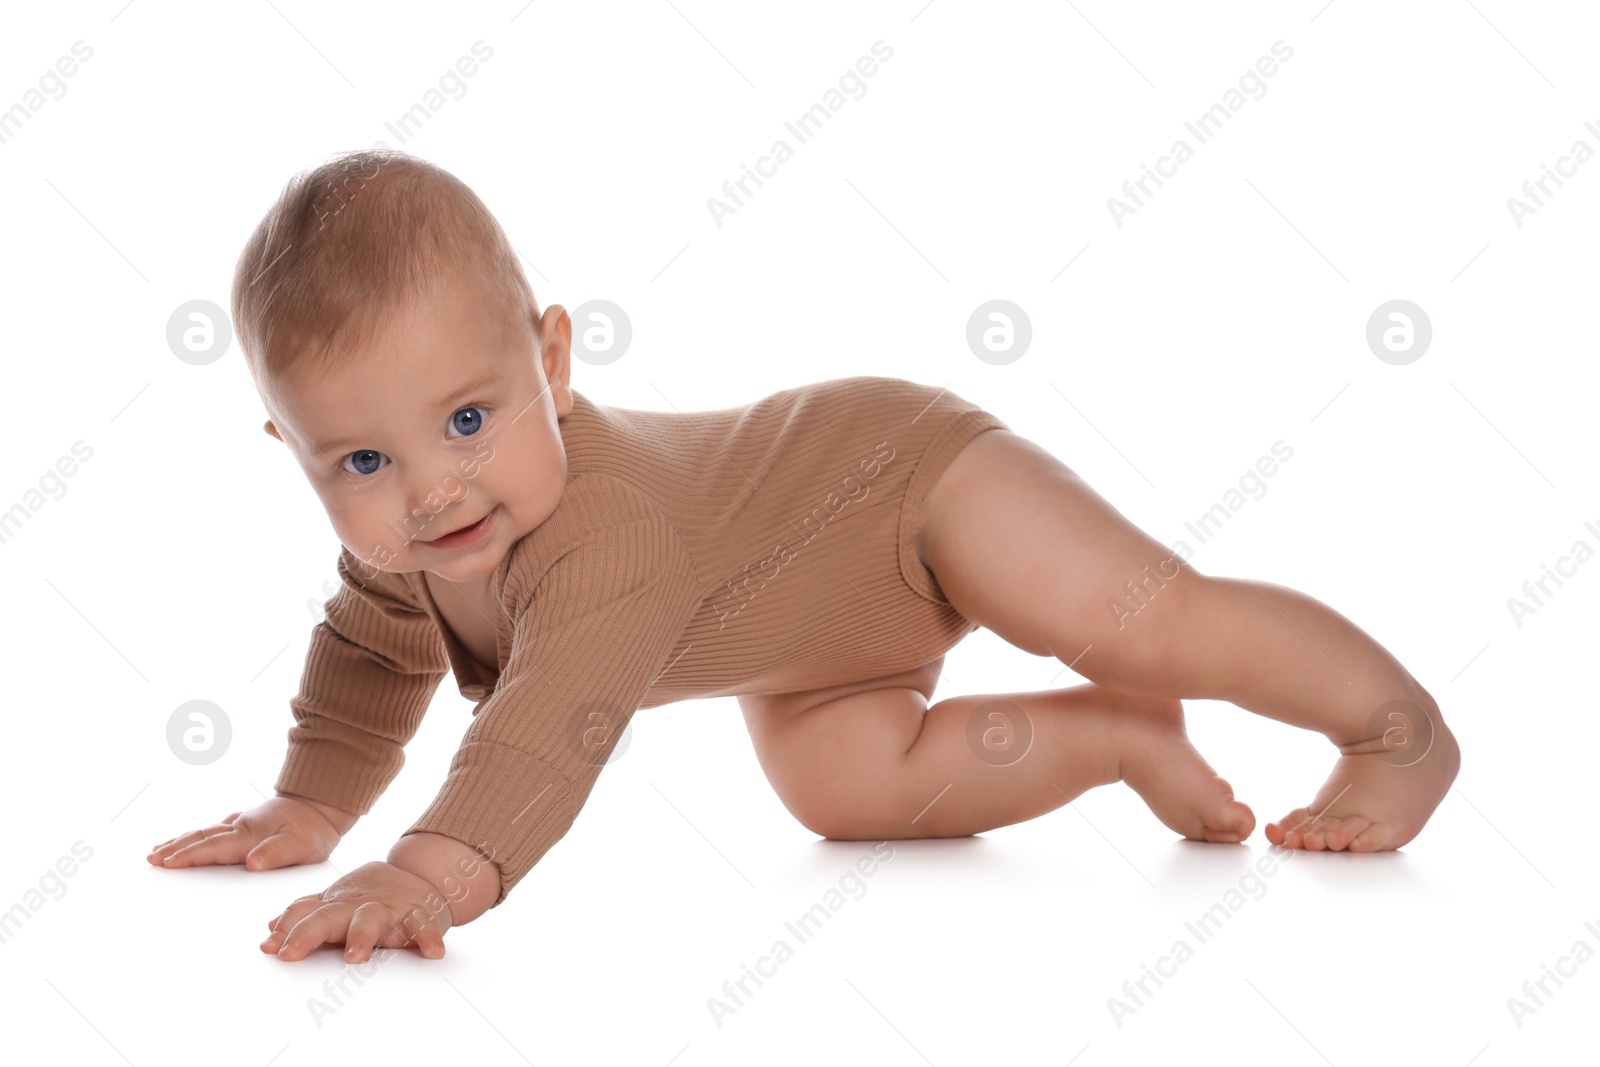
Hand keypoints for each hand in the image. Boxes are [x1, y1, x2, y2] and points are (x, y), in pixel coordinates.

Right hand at [147, 794, 353, 871]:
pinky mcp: (246, 824)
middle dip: (175, 848)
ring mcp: (241, 823)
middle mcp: (240, 827)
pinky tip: (188, 839)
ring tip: (157, 850)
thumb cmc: (314, 829)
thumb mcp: (302, 845)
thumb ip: (277, 854)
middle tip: (150, 859)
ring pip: (205, 832)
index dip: (189, 855)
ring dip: (180, 841)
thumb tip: (252, 863)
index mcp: (249, 835)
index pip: (213, 847)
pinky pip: (214, 830)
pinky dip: (196, 836)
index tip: (166, 862)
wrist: (325, 804)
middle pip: (201, 838)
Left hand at [260, 861, 451, 961]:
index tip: (269, 948)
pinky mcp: (418, 914)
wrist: (422, 874)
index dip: (286, 929)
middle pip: (328, 917)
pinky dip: (428, 937)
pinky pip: (423, 925)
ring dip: (362, 936)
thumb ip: (305, 915)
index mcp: (336, 906)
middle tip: (289, 952)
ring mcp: (388, 910)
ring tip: (355, 956)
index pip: (305, 914)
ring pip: (372, 920)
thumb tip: (269, 929)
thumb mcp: (337, 903)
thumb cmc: (373, 897)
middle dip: (308, 933)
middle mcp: (358, 907)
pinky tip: (432, 952)